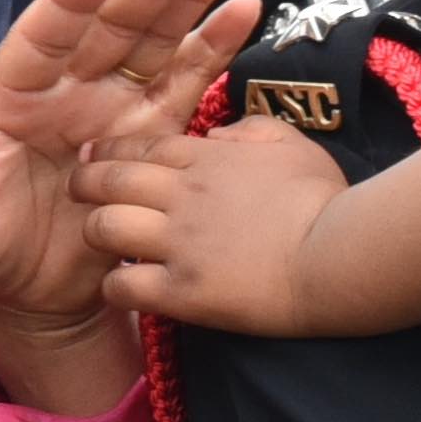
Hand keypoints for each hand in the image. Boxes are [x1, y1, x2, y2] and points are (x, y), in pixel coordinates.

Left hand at [0, 0, 255, 374]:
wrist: (25, 296)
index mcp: (11, 96)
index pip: (42, 38)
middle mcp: (65, 89)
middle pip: (110, 25)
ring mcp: (111, 108)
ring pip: (153, 40)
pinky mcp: (151, 138)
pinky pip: (186, 83)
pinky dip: (215, 46)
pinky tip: (244, 6)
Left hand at [80, 111, 356, 335]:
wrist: (341, 255)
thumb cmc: (325, 200)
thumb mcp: (293, 145)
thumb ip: (251, 130)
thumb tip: (218, 133)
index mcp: (207, 158)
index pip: (139, 146)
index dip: (110, 152)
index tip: (96, 159)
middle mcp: (182, 195)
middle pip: (107, 180)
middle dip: (85, 184)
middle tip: (79, 195)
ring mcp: (179, 243)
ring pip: (104, 229)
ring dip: (97, 234)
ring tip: (101, 244)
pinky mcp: (183, 291)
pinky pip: (123, 286)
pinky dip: (115, 287)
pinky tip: (125, 288)